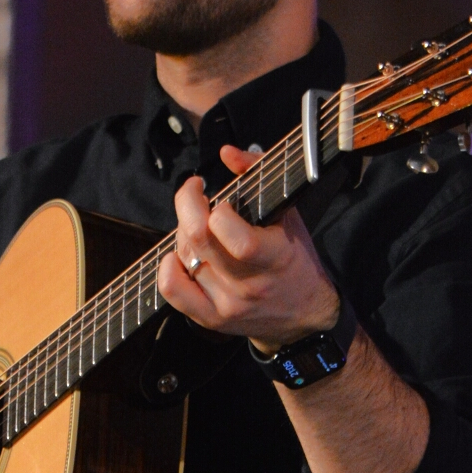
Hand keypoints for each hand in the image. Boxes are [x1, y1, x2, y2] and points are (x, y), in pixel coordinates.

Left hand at [156, 149, 340, 349]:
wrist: (304, 317)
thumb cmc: (296, 259)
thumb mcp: (289, 215)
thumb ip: (259, 175)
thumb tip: (226, 153)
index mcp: (274, 257)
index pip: (235, 236)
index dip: (217, 210)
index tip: (219, 196)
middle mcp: (248, 284)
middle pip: (198, 240)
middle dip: (188, 205)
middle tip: (195, 194)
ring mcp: (227, 305)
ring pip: (185, 258)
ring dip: (183, 233)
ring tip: (197, 226)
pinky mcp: (211, 319)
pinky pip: (173, 292)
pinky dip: (167, 268)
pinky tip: (177, 255)